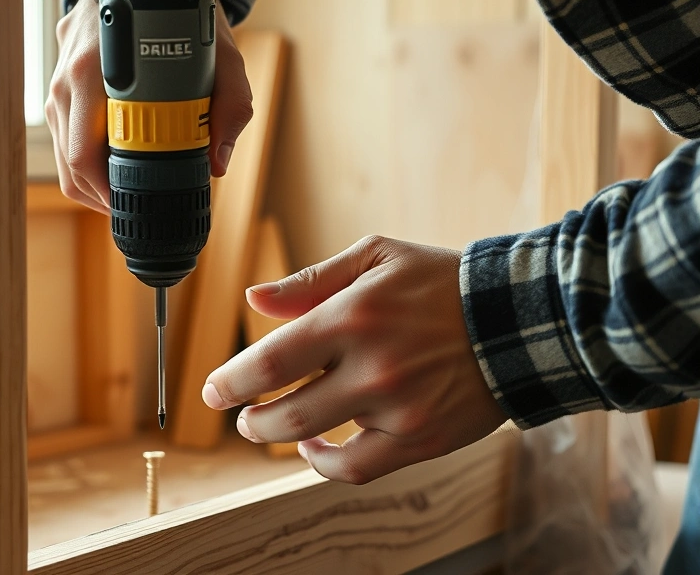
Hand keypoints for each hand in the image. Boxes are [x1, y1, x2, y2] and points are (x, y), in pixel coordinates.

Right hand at [45, 0, 253, 213]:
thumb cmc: (179, 14)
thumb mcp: (219, 53)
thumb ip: (230, 103)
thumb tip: (218, 161)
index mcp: (95, 72)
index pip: (85, 152)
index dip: (107, 190)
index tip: (134, 205)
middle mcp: (68, 80)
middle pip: (70, 162)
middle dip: (101, 195)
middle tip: (133, 209)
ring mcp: (58, 83)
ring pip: (62, 154)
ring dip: (91, 182)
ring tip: (125, 194)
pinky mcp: (59, 85)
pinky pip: (64, 136)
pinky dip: (85, 161)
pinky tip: (112, 168)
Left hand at [201, 236, 508, 483]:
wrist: (516, 320)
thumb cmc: (438, 283)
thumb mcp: (375, 259)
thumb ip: (309, 281)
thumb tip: (253, 299)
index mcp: (351, 317)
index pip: (269, 362)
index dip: (229, 383)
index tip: (212, 391)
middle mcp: (371, 368)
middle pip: (282, 413)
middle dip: (248, 419)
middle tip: (239, 415)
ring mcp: (397, 409)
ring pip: (314, 441)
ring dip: (278, 438)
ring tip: (268, 427)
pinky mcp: (420, 439)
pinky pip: (356, 469)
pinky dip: (325, 464)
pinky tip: (314, 449)